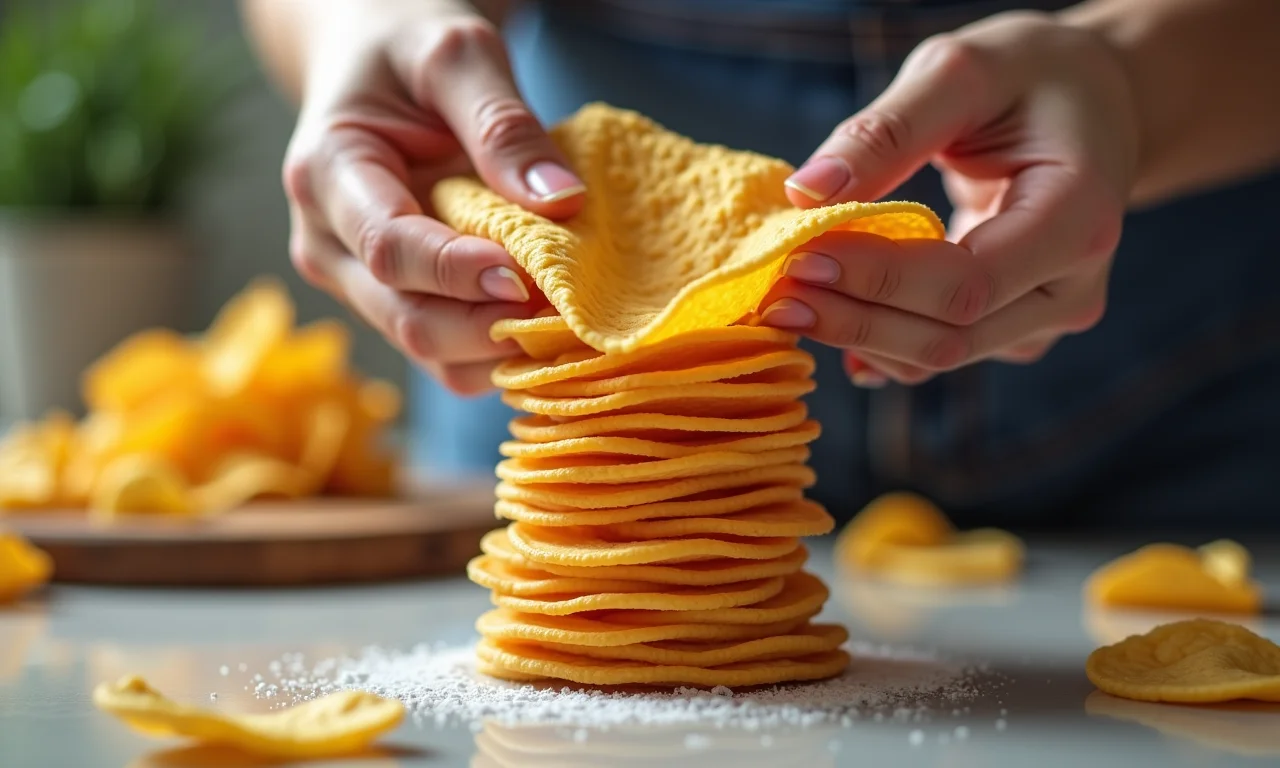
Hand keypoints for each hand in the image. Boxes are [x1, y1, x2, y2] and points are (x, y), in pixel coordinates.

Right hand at [281, 2, 583, 394]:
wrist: (380, 58)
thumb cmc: (412, 45)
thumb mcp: (459, 53)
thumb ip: (503, 123)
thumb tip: (561, 202)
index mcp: (326, 172)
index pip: (390, 246)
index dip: (458, 273)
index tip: (525, 276)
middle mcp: (328, 242)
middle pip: (406, 317)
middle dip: (489, 324)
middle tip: (567, 311)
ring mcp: (357, 280)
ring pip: (427, 349)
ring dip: (499, 348)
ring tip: (564, 319)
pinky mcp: (393, 301)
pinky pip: (446, 352)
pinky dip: (496, 351)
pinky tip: (543, 324)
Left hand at [760, 11, 1136, 386]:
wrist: (1094, 100)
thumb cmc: (1032, 75)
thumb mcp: (962, 71)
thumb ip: (886, 130)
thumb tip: (806, 194)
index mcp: (1079, 217)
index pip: (965, 282)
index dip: (878, 280)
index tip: (801, 258)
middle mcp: (1073, 286)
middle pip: (950, 335)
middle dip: (854, 319)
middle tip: (775, 296)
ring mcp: (1048, 316)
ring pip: (940, 355)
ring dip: (858, 335)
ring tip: (789, 303)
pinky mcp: (1016, 326)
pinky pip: (940, 351)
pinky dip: (879, 341)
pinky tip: (829, 325)